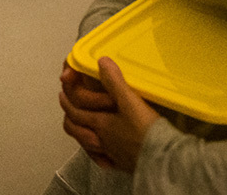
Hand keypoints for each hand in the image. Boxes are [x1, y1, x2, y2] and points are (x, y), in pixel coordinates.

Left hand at [59, 57, 159, 172]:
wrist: (164, 161)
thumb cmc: (146, 131)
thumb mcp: (131, 102)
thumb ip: (115, 82)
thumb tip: (101, 61)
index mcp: (100, 123)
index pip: (75, 111)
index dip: (67, 99)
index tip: (62, 91)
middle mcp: (100, 140)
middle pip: (75, 129)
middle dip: (69, 115)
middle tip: (67, 106)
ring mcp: (111, 154)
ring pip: (86, 145)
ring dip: (80, 134)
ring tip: (81, 126)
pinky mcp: (123, 165)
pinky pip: (103, 160)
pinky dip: (97, 154)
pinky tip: (102, 152)